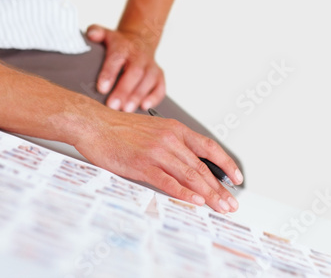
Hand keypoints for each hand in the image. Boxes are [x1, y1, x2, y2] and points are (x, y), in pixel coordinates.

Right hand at [75, 106, 242, 212]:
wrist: (93, 124)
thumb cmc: (119, 129)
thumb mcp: (152, 130)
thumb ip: (171, 145)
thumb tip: (189, 165)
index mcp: (174, 129)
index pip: (209, 147)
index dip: (226, 164)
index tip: (236, 178)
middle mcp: (170, 138)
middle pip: (202, 167)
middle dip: (220, 188)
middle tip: (231, 203)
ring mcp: (157, 151)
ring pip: (190, 175)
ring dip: (208, 194)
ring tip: (220, 207)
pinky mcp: (142, 164)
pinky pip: (168, 181)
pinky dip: (184, 193)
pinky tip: (195, 201)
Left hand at [86, 24, 164, 112]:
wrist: (139, 41)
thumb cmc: (117, 44)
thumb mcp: (105, 34)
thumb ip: (96, 32)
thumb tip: (91, 34)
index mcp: (123, 46)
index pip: (116, 58)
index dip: (109, 73)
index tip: (101, 88)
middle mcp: (139, 56)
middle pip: (134, 72)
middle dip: (124, 90)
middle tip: (113, 106)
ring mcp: (151, 66)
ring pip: (148, 81)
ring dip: (137, 96)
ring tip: (126, 110)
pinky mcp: (159, 76)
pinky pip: (160, 87)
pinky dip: (154, 97)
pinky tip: (145, 107)